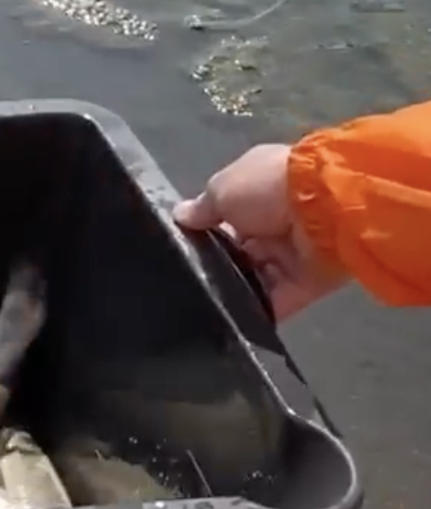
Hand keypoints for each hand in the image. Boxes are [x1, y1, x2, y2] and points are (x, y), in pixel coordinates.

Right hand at [174, 144, 347, 319]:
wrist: (327, 208)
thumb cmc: (267, 188)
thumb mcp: (222, 189)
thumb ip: (202, 208)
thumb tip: (180, 216)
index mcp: (257, 190)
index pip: (226, 214)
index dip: (204, 230)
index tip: (182, 246)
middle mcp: (276, 221)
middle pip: (239, 250)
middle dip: (217, 263)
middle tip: (188, 278)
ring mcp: (292, 254)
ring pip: (254, 278)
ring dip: (234, 288)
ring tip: (202, 302)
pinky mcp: (306, 284)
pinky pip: (276, 301)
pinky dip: (257, 311)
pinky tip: (229, 319)